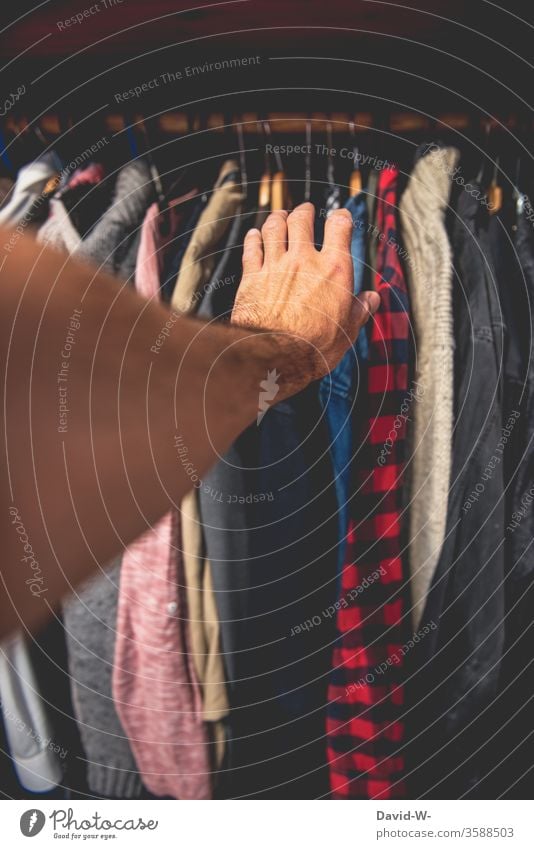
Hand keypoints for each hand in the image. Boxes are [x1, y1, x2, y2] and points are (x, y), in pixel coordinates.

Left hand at [231, 202, 378, 380]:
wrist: (275, 356)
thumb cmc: (315, 347)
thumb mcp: (347, 331)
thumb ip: (359, 310)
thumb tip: (372, 299)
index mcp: (334, 270)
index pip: (339, 227)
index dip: (341, 217)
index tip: (340, 216)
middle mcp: (304, 260)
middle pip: (301, 220)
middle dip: (304, 211)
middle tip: (305, 210)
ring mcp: (275, 266)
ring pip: (274, 227)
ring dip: (278, 217)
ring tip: (280, 215)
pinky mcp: (252, 277)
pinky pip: (251, 248)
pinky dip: (253, 238)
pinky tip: (254, 235)